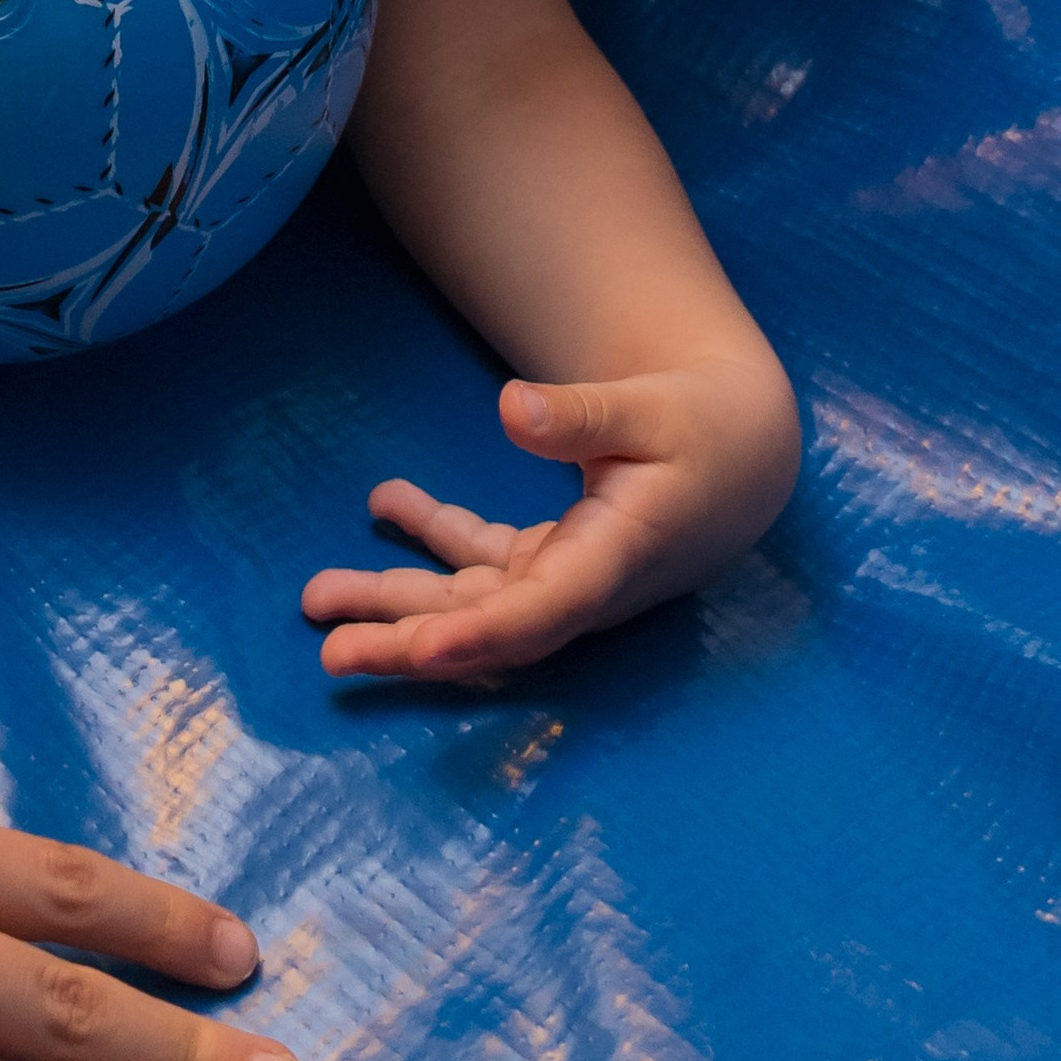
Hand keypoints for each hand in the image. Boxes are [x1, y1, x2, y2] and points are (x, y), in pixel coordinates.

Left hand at [301, 353, 800, 682]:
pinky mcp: (554, 559)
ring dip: (395, 601)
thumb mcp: (650, 411)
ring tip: (316, 597)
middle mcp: (583, 587)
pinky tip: (384, 504)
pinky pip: (482, 560)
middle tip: (329, 653)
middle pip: (486, 629)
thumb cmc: (702, 427)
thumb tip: (510, 407)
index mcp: (615, 559)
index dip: (479, 636)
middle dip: (406, 643)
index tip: (417, 651)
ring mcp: (564, 578)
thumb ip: (583, 414)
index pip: (542, 612)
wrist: (744, 455)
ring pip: (470, 602)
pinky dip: (432, 535)